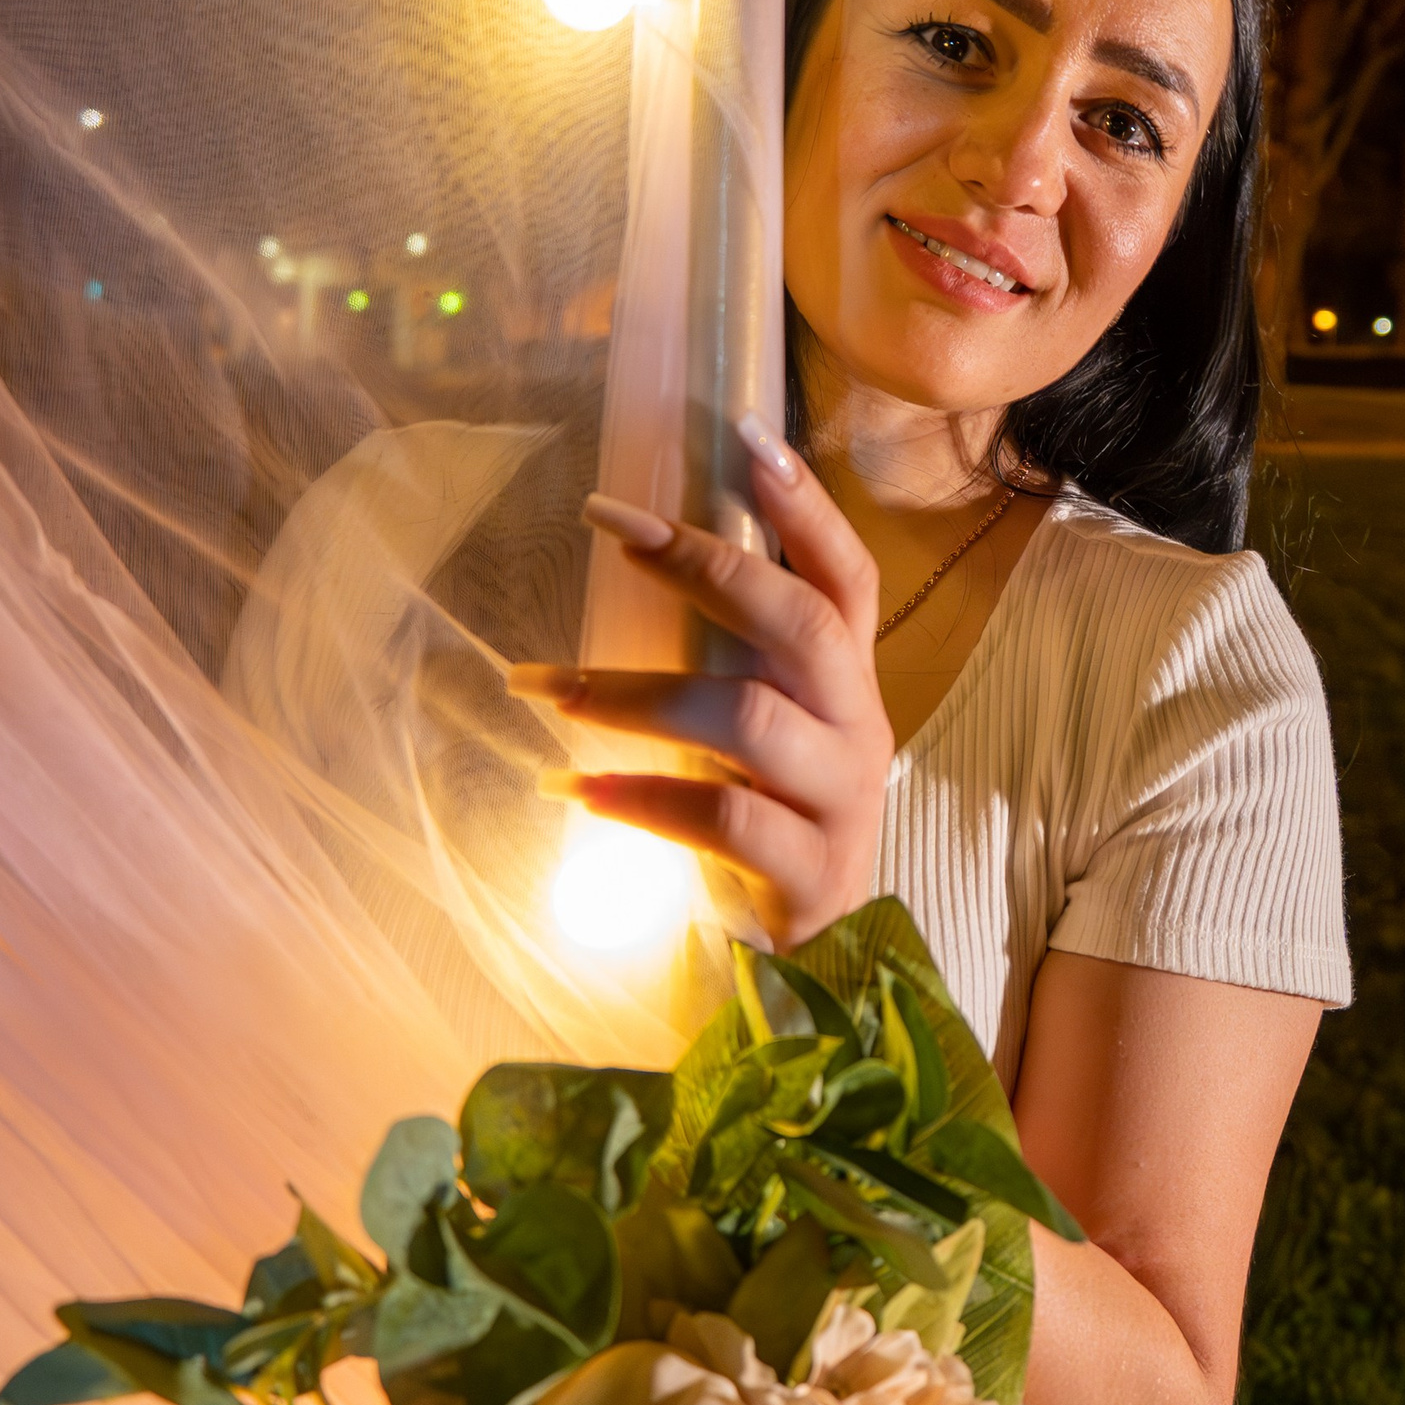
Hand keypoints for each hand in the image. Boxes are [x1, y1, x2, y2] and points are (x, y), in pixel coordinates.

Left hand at [509, 413, 891, 952]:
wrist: (826, 970)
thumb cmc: (773, 826)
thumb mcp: (767, 736)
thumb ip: (732, 662)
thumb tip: (639, 560)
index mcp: (848, 685)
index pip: (846, 577)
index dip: (806, 506)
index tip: (744, 434)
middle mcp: (858, 729)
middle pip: (803, 624)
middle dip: (704, 564)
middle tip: (608, 523)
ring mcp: (840, 802)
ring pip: (747, 718)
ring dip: (634, 694)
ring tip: (545, 686)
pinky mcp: (810, 874)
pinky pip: (723, 818)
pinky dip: (641, 796)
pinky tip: (573, 788)